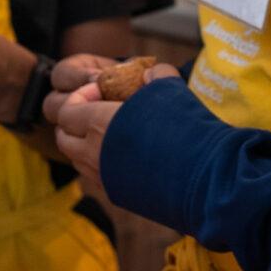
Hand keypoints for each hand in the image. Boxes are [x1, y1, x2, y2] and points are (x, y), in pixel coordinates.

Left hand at [43, 58, 174, 198]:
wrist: (206, 178)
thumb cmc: (187, 129)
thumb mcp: (171, 89)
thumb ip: (155, 75)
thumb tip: (149, 74)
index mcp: (99, 125)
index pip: (66, 112)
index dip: (81, 98)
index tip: (102, 92)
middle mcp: (94, 154)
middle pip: (64, 139)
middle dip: (75, 123)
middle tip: (99, 112)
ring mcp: (104, 179)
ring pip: (77, 160)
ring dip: (86, 144)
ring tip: (114, 132)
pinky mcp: (118, 196)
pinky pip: (95, 177)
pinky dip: (100, 164)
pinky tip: (126, 154)